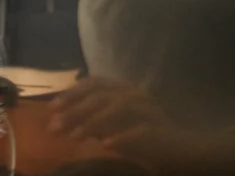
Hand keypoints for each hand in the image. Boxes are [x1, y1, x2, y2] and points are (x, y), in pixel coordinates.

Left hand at [49, 77, 172, 147]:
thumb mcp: (112, 126)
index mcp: (125, 89)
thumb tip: (59, 121)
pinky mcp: (164, 130)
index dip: (72, 93)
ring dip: (94, 122)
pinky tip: (105, 146)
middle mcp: (138, 95)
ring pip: (120, 107)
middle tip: (56, 127)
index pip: (95, 83)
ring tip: (75, 137)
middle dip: (76, 111)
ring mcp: (152, 110)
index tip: (52, 108)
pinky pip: (141, 130)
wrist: (182, 152)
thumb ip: (90, 120)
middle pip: (102, 95)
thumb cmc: (143, 138)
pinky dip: (122, 136)